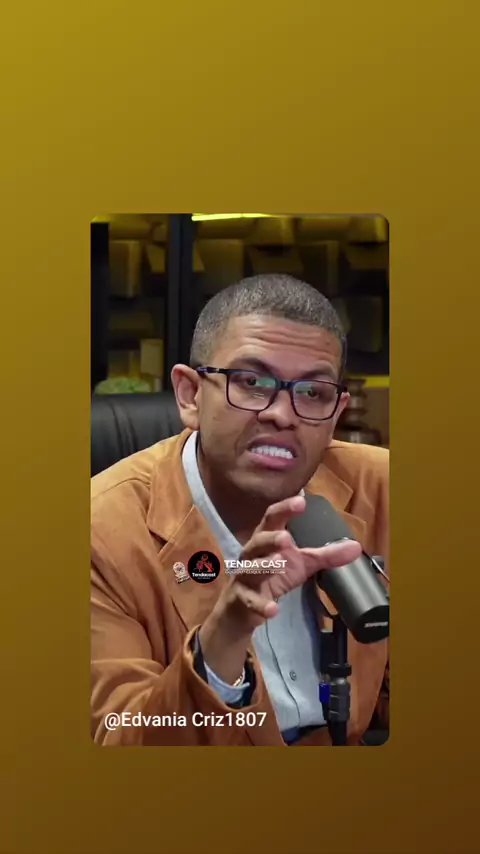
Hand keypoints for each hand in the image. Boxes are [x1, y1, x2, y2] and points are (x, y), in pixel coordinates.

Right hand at [198, 495, 360, 684]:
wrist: (243, 608)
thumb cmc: (272, 576)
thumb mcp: (301, 564)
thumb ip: (326, 555)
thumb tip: (356, 547)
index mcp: (267, 539)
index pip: (273, 519)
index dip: (285, 509)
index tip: (301, 502)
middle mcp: (253, 554)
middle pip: (257, 541)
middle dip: (270, 538)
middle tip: (285, 538)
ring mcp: (245, 576)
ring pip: (251, 569)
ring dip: (264, 566)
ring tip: (277, 564)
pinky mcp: (242, 598)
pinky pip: (249, 601)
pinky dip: (261, 605)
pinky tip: (272, 610)